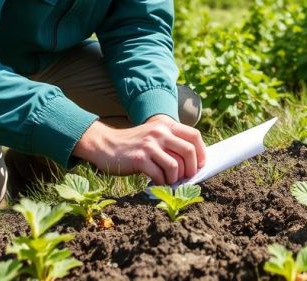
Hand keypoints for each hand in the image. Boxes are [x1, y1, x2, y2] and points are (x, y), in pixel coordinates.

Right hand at [73, 114, 206, 184]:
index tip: (200, 165)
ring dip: (176, 178)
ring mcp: (149, 145)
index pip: (194, 136)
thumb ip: (170, 142)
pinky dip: (162, 183)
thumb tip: (194, 162)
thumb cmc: (134, 144)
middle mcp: (159, 132)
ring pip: (176, 166)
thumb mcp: (153, 135)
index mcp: (166, 124)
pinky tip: (157, 182)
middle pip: (188, 151)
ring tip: (169, 181)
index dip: (202, 152)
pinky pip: (160, 175)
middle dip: (191, 169)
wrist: (105, 144)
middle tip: (187, 177)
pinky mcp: (139, 159)